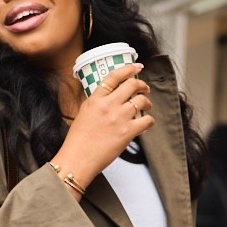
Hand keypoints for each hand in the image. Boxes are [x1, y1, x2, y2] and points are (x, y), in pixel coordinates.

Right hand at [58, 64, 153, 187]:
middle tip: (144, 89)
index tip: (136, 67)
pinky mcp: (128, 132)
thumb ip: (96, 104)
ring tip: (147, 106)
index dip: (128, 69)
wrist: (77, 159)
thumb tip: (107, 99)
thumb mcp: (82, 114)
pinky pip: (147, 120)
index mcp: (95, 99)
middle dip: (142, 85)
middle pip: (131, 85)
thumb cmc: (77, 142)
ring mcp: (119, 117)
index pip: (114, 77)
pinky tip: (146, 123)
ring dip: (147, 102)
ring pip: (141, 100)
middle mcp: (108, 105)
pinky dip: (149, 120)